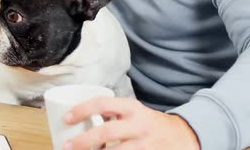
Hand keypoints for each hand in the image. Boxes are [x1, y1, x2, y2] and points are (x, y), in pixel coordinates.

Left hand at [63, 97, 199, 149]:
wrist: (183, 137)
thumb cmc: (150, 124)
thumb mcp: (134, 112)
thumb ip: (113, 113)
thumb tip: (83, 116)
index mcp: (132, 109)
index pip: (103, 104)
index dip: (82, 110)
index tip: (66, 118)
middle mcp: (138, 125)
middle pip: (107, 132)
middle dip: (84, 141)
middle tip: (67, 146)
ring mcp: (144, 145)